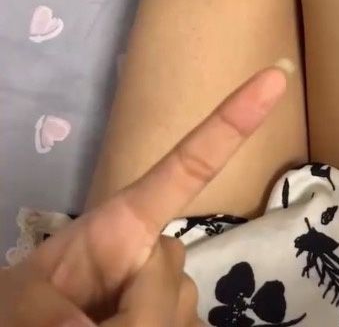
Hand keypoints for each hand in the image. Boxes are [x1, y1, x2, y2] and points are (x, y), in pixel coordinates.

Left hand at [1, 65, 289, 324]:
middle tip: (84, 321)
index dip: (232, 122)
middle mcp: (154, 254)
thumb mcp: (36, 305)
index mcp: (122, 223)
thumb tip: (158, 306)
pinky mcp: (178, 320)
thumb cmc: (23, 314)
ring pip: (185, 309)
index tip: (275, 75)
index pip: (186, 166)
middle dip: (138, 301)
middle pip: (176, 265)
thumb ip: (94, 305)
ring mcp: (169, 295)